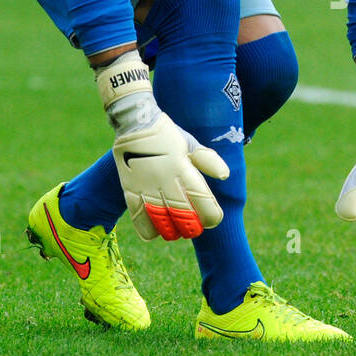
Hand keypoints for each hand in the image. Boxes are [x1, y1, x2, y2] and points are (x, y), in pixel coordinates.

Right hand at [95, 52, 226, 240]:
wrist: (135, 123)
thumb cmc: (168, 134)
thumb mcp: (191, 143)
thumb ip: (208, 160)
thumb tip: (224, 175)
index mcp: (184, 168)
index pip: (203, 201)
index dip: (211, 216)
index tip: (213, 218)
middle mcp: (166, 180)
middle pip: (184, 216)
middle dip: (193, 227)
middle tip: (195, 228)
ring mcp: (147, 186)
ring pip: (162, 220)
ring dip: (172, 231)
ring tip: (176, 232)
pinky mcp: (130, 189)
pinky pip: (138, 217)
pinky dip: (148, 230)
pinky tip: (156, 231)